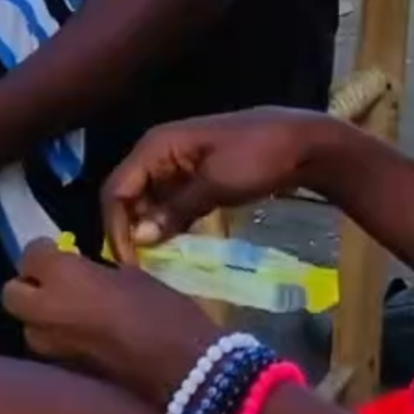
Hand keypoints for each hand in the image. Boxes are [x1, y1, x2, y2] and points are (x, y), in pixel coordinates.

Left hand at [3, 239, 221, 410]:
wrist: (187, 371)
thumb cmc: (163, 313)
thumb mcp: (129, 276)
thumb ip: (95, 273)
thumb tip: (83, 274)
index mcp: (62, 276)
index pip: (29, 255)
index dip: (45, 254)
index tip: (62, 254)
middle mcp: (46, 311)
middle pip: (12, 295)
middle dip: (28, 288)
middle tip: (55, 285)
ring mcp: (52, 349)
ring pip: (28, 329)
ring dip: (41, 321)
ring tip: (69, 317)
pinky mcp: (67, 377)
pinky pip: (50, 354)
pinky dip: (60, 346)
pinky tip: (84, 344)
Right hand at [103, 108, 330, 262]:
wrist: (298, 142)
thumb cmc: (256, 156)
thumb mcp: (216, 184)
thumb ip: (175, 210)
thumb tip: (139, 238)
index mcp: (155, 146)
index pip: (116, 189)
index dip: (115, 226)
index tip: (127, 266)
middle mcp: (157, 153)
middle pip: (127, 195)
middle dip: (128, 230)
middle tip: (138, 271)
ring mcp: (175, 165)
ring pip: (146, 201)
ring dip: (146, 230)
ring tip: (153, 266)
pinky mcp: (192, 177)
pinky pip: (167, 203)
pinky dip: (166, 224)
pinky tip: (173, 247)